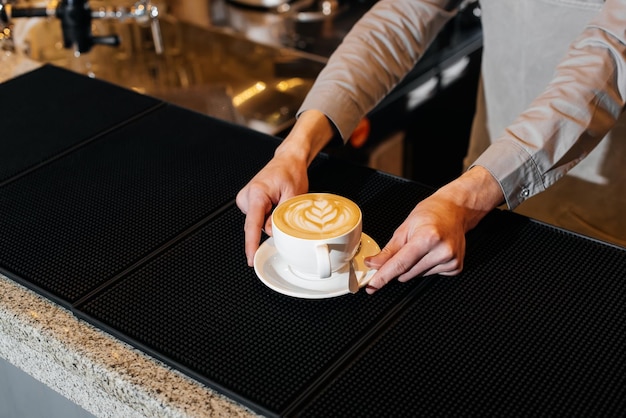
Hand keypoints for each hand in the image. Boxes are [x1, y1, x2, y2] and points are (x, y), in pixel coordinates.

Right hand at [236, 110, 335, 265]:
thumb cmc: (291, 172)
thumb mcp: (293, 196)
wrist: (288, 160)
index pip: (252, 224)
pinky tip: (275, 203)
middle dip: (269, 226)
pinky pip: (257, 217)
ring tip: (279, 201)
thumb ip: (281, 217)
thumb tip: (271, 233)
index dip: (251, 244)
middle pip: (255, 225)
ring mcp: (246, 199)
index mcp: (257, 193)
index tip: (250, 257)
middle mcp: (247, 196)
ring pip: (257, 222)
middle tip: (283, 207)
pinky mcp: (248, 201)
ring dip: (269, 219)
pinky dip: (267, 216)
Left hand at [364, 166, 503, 293]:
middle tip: (402, 251)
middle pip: (407, 273)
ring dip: (412, 267)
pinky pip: (430, 275)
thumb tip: (374, 264)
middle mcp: (442, 251)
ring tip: (421, 247)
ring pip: (417, 276)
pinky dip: (425, 267)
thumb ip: (389, 250)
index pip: (400, 264)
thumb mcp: (405, 228)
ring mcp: (451, 261)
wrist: (456, 209)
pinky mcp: (456, 267)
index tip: (373, 285)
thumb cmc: (431, 213)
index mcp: (427, 237)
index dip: (383, 276)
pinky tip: (431, 253)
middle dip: (397, 267)